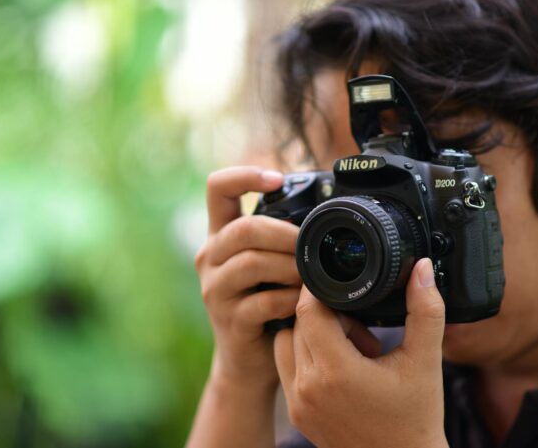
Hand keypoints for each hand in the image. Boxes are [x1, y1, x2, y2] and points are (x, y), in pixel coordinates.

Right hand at [195, 166, 300, 390]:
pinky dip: (290, 299)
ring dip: (291, 267)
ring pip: (252, 263)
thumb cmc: (269, 304)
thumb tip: (328, 208)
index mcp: (221, 235)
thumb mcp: (271, 264)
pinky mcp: (229, 320)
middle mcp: (210, 257)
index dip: (245, 176)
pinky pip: (263, 302)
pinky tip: (303, 302)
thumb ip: (283, 237)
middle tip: (311, 245)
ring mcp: (215, 290)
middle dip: (285, 234)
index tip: (277, 179)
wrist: (251, 361)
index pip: (218, 188)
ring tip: (312, 275)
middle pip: (243, 229)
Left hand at [274, 258, 448, 447]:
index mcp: (336, 372)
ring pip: (286, 342)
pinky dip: (306, 356)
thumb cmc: (416, 418)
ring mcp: (298, 404)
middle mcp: (308, 388)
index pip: (308, 311)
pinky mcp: (296, 414)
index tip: (341, 284)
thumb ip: (425, 310)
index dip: (321, 290)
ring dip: (312, 334)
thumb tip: (421, 268)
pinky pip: (286, 367)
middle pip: (298, 323)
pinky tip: (340, 365)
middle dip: (326, 314)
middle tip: (360, 327)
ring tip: (349, 346)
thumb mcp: (425, 360)